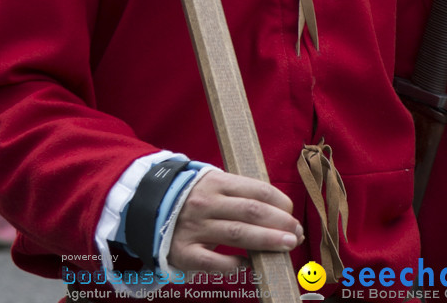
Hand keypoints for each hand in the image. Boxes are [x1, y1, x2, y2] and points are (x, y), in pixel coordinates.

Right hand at [167, 170, 302, 272]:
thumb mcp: (212, 182)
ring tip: (288, 245)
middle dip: (280, 222)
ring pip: (239, 235)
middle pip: (251, 212)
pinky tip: (252, 265)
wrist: (149, 206)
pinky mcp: (185, 252)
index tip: (291, 211)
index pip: (256, 189)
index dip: (279, 201)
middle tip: (297, 232)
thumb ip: (239, 193)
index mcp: (216, 182)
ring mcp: (195, 227)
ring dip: (267, 241)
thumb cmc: (192, 195)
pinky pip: (215, 262)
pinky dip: (236, 265)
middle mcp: (206, 203)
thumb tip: (276, 208)